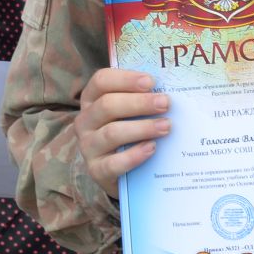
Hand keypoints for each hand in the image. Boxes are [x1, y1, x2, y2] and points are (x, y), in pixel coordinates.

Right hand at [76, 68, 169, 192]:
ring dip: (142, 128)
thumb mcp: (131, 112)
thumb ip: (142, 98)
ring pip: (112, 133)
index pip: (101, 81)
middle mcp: (85, 121)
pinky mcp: (96, 170)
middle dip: (139, 103)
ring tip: (166, 126)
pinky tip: (152, 148)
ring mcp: (88, 147)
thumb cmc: (130, 132)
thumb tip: (168, 89)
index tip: (151, 82)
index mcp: (91, 99)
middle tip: (165, 103)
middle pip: (107, 105)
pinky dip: (134, 155)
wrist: (122, 174)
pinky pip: (114, 163)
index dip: (126, 79)